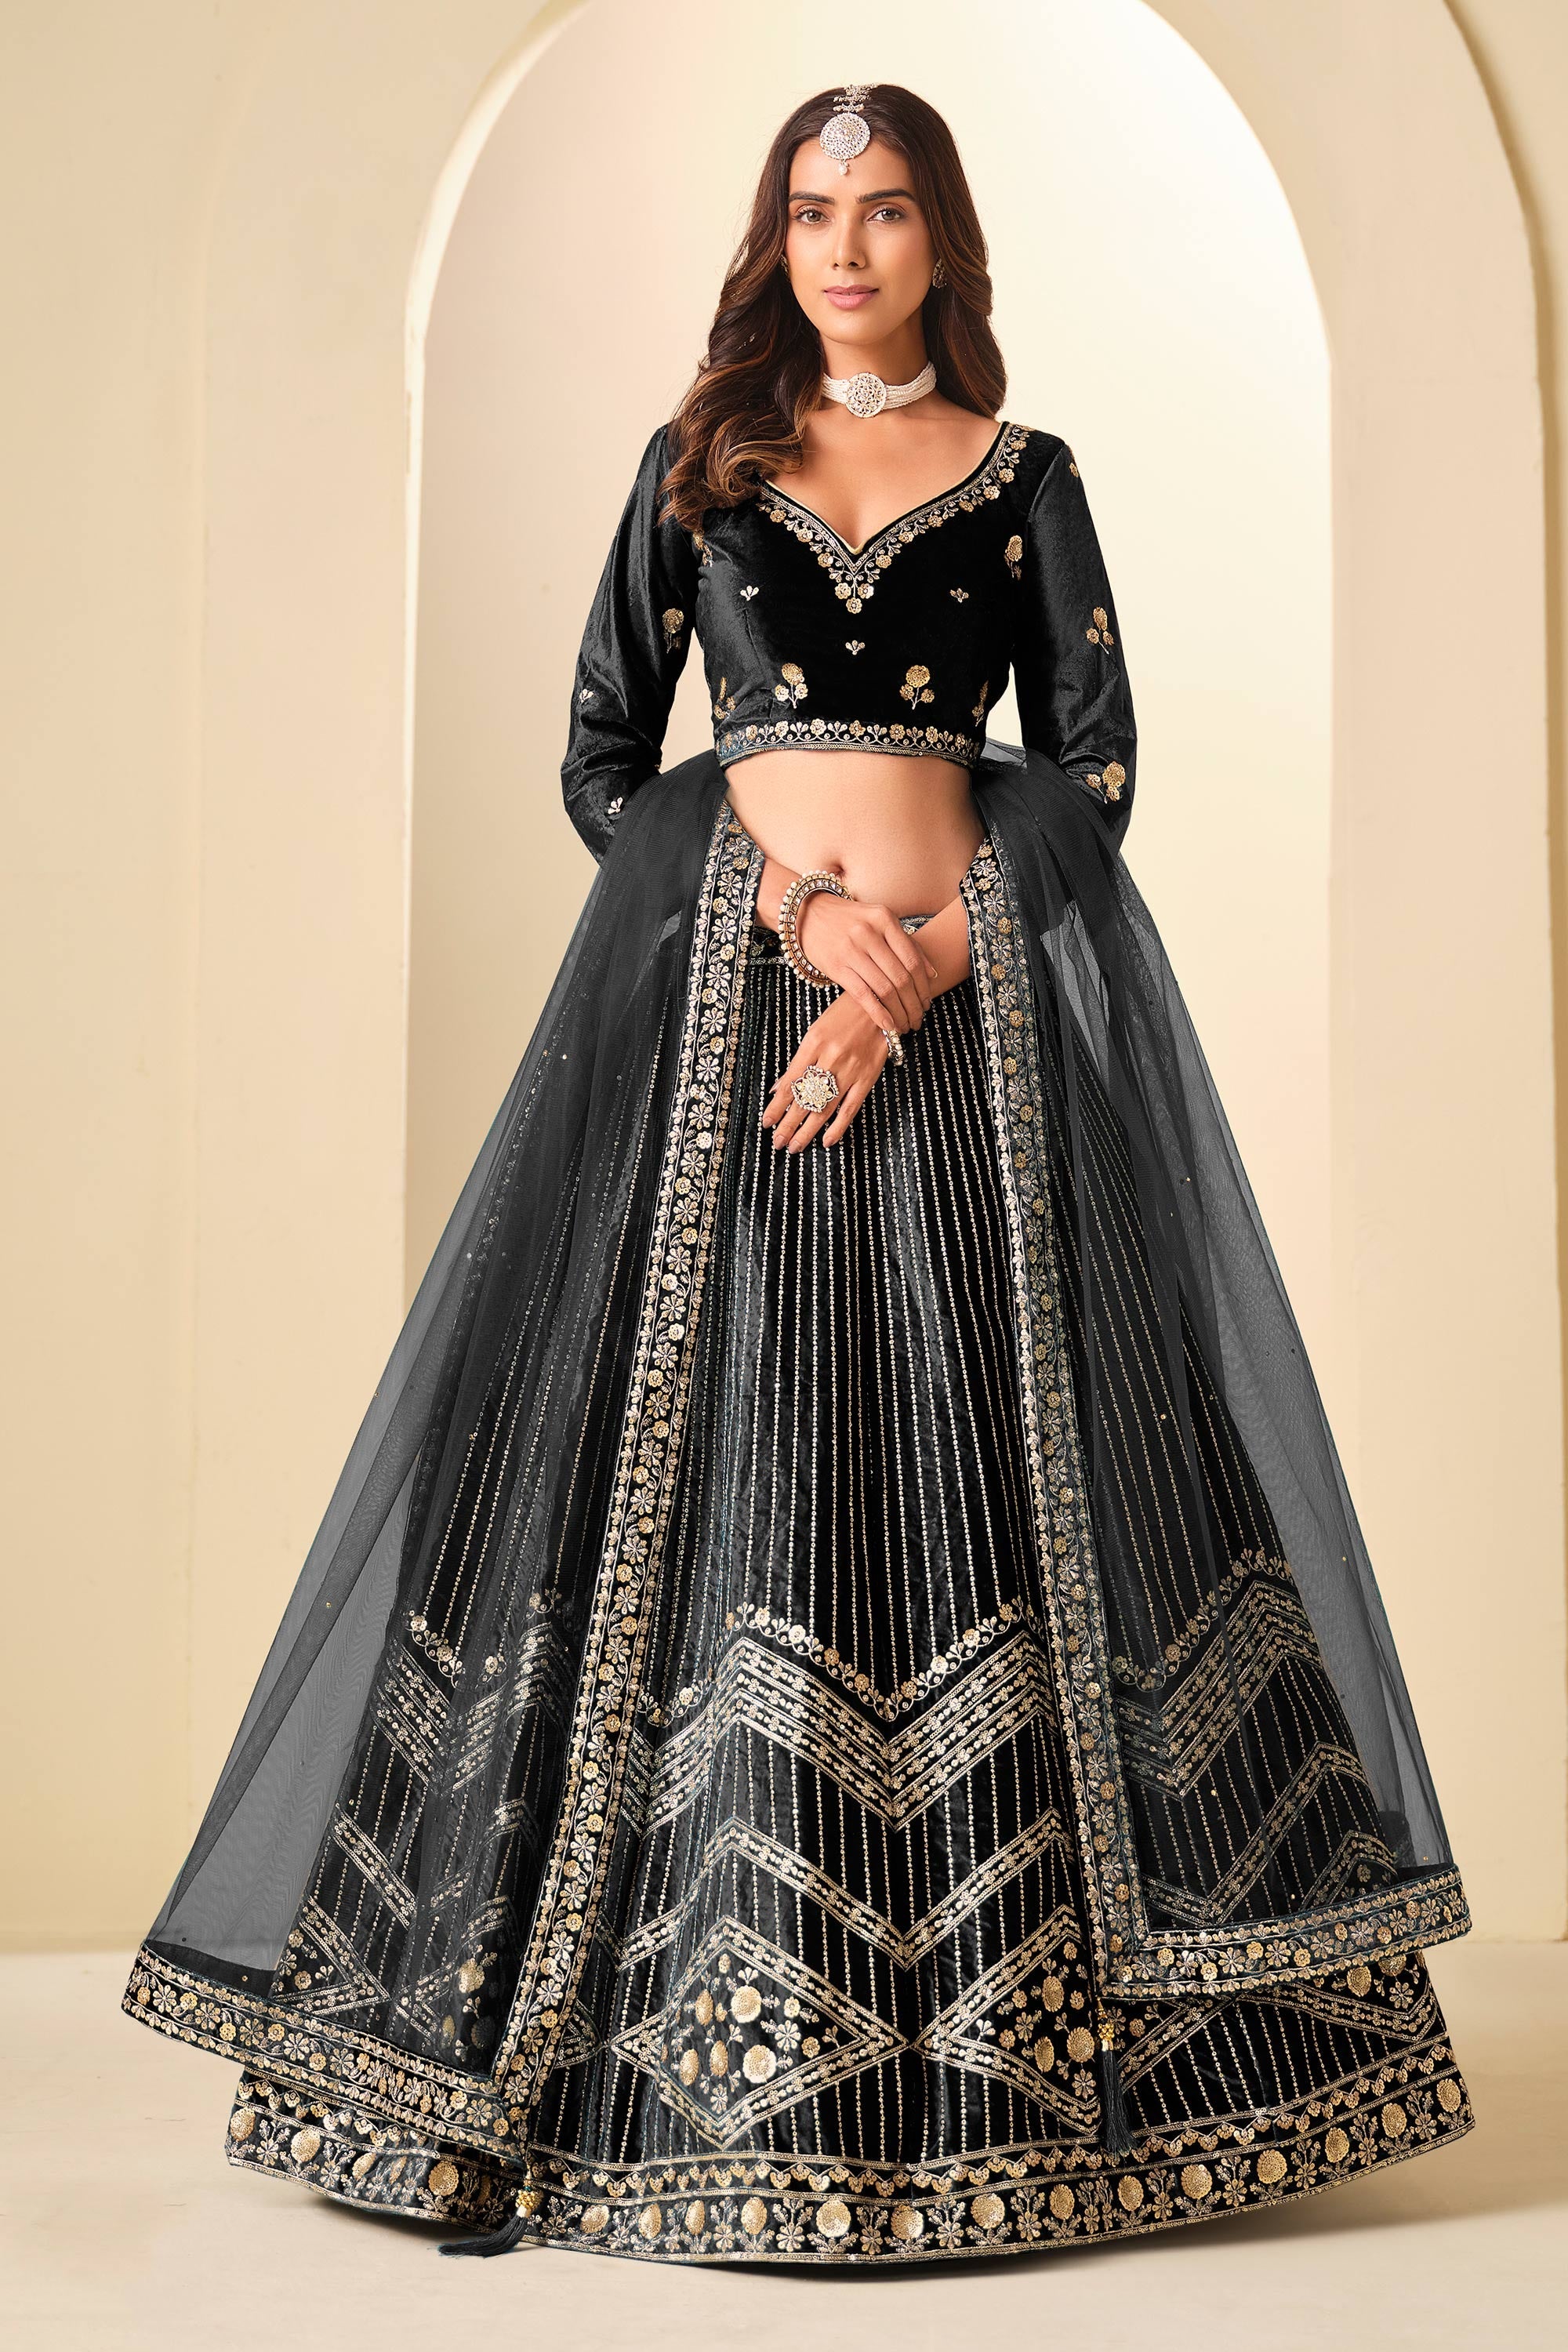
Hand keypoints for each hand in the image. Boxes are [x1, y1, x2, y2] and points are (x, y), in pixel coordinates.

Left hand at [762, 992, 896, 1150]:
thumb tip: (779, 1089)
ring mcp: (851, 1070)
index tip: (766, 1123)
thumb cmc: (843, 1017)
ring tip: (794, 1146)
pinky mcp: (868, 1078)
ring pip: (825, 1108)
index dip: (777, 1106)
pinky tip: (826, 1141)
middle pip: (805, 1099)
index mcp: (813, 1043)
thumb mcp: (815, 1031)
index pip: (791, 1083)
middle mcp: (831, 1058)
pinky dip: (838, 1127)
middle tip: (777, 1142)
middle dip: (788, 1124)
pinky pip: (850, 1108)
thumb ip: (799, 1061)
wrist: (879, 1005)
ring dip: (807, 1130)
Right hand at [793, 890, 938, 1034]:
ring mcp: (851, 950)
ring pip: (885, 989)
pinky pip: (863, 995)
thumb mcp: (879, 922)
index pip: (913, 960)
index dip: (923, 987)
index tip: (926, 1003)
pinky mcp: (836, 966)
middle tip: (917, 1019)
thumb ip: (906, 944)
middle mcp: (869, 933)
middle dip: (913, 1004)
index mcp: (885, 919)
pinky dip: (879, 1013)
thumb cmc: (850, 921)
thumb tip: (932, 974)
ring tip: (905, 1024)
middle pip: (901, 977)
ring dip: (899, 1012)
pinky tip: (888, 1025)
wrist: (810, 914)